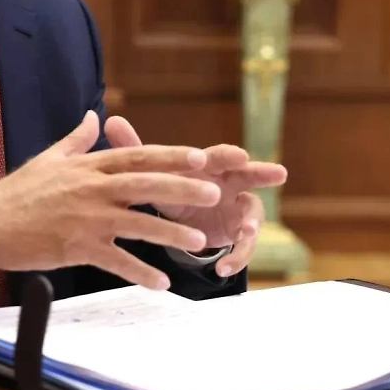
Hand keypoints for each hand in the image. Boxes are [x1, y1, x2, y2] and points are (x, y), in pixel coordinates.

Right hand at [0, 111, 220, 290]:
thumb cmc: (17, 192)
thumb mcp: (48, 158)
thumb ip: (77, 139)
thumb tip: (94, 116)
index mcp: (88, 167)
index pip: (137, 157)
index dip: (171, 156)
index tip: (200, 158)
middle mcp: (92, 189)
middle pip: (145, 186)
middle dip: (182, 189)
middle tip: (214, 193)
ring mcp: (86, 219)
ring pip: (137, 224)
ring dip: (170, 233)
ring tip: (199, 241)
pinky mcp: (78, 247)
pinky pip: (116, 261)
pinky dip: (140, 272)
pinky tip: (162, 282)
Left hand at [103, 116, 286, 276]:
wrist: (181, 220)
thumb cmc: (171, 186)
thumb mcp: (152, 173)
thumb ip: (134, 150)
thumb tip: (111, 121)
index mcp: (210, 166)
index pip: (222, 156)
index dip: (229, 155)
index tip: (239, 155)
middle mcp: (230, 184)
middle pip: (251, 175)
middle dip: (263, 173)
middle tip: (278, 173)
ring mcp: (238, 210)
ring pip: (254, 214)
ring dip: (251, 224)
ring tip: (245, 233)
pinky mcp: (238, 235)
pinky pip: (244, 248)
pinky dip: (236, 258)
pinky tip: (223, 269)